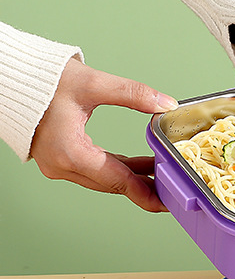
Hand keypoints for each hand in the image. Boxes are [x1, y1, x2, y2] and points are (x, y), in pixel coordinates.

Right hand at [30, 58, 178, 211]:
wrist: (7, 76)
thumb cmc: (42, 78)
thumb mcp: (92, 83)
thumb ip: (132, 93)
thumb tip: (165, 103)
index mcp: (70, 153)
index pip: (118, 180)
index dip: (146, 193)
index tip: (168, 203)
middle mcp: (62, 166)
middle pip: (113, 184)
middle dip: (145, 186)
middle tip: (174, 188)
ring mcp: (58, 165)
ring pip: (106, 179)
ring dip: (133, 176)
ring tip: (163, 173)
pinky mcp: (59, 159)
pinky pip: (96, 170)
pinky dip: (118, 167)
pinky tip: (141, 164)